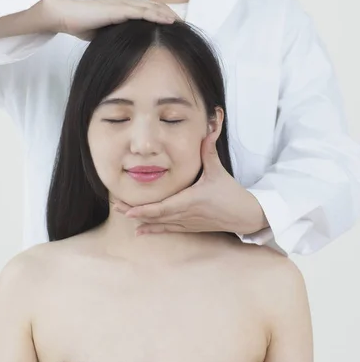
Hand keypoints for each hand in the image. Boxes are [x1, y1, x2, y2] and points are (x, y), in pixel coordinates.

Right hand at [44, 0, 178, 40]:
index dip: (167, 18)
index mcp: (127, 7)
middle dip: (174, 17)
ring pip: (154, 8)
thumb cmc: (85, 25)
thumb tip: (131, 50)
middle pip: (158, 8)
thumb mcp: (108, 32)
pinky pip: (144, 11)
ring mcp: (125, 4)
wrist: (68, 16)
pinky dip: (159, 16)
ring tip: (185, 25)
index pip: (152, 11)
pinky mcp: (120, 8)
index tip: (180, 29)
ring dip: (171, 16)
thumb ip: (120, 36)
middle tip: (189, 28)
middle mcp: (128, 2)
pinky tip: (171, 22)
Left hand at [114, 135, 268, 235]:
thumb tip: (208, 128)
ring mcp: (187, 222)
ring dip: (141, 219)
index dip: (145, 209)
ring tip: (122, 213)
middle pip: (156, 216)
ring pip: (160, 223)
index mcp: (191, 200)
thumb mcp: (218, 171)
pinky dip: (153, 230)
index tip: (129, 209)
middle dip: (135, 211)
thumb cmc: (231, 193)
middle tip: (116, 206)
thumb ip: (208, 150)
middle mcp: (186, 214)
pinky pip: (168, 229)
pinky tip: (139, 232)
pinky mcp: (190, 226)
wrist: (245, 215)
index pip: (163, 207)